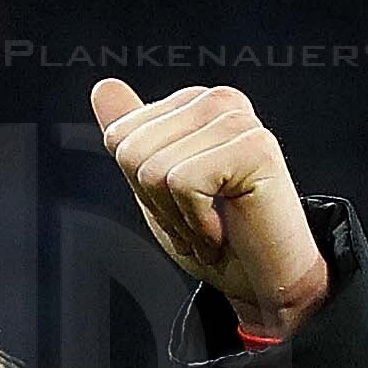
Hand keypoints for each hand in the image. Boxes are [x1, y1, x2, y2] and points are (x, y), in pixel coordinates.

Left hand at [91, 79, 330, 331]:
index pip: (119, 137)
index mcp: (195, 103)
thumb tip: (103, 85)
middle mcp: (219, 100)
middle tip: (198, 219)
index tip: (180, 203)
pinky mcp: (255, 146)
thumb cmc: (216, 237)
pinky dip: (198, 223)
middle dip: (156, 203)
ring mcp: (239, 120)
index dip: (139, 187)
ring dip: (178, 218)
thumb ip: (131, 135)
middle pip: (131, 152)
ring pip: (153, 171)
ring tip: (213, 226)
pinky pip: (183, 184)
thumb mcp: (157, 187)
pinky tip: (225, 231)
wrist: (264, 282)